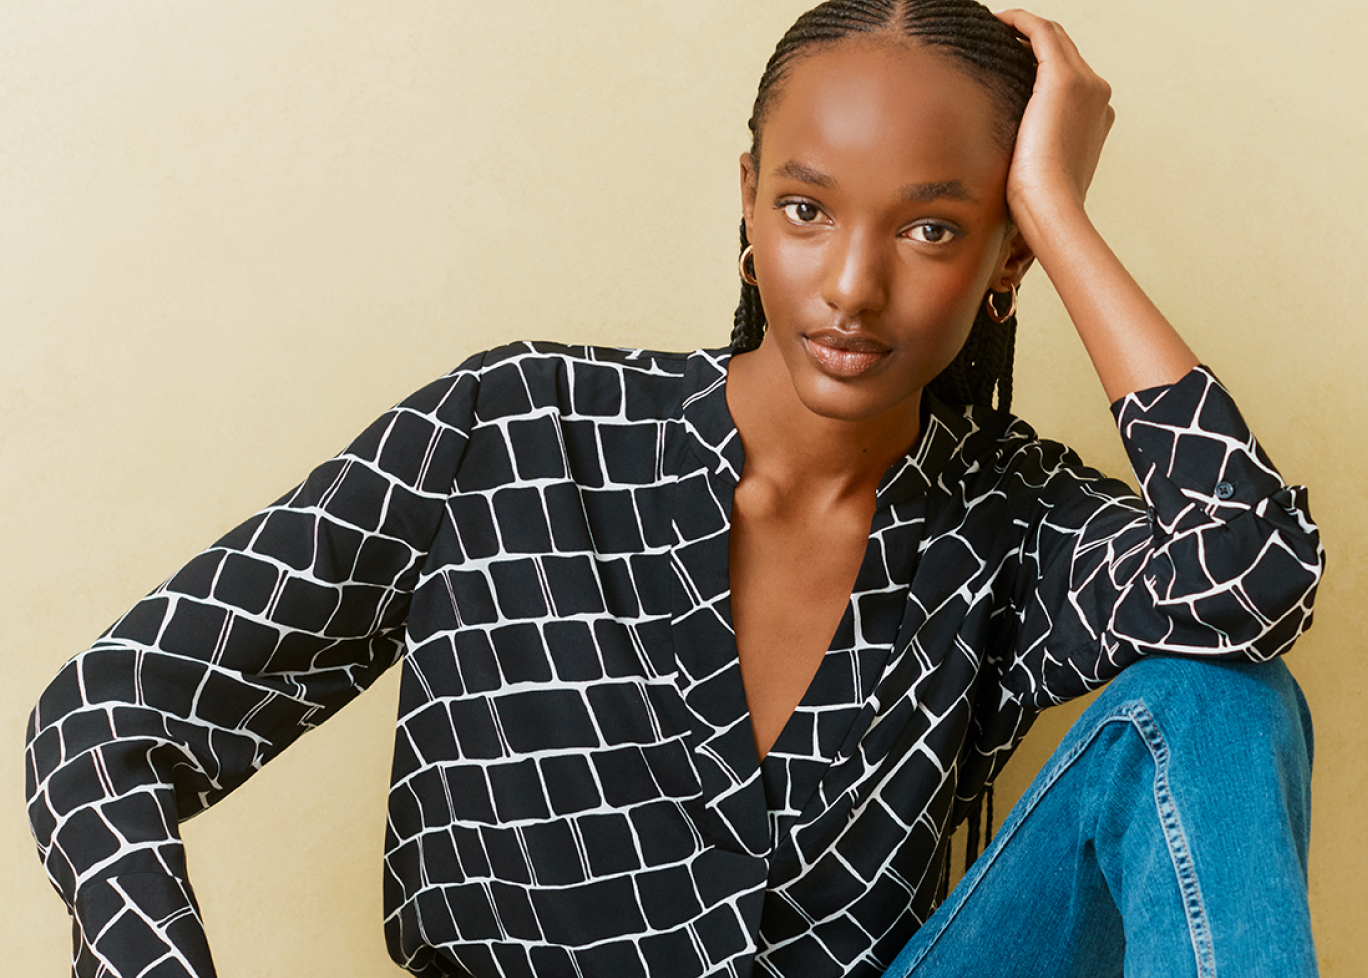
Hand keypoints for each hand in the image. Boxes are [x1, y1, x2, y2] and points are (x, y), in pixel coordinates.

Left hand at [994, 10, 1114, 229]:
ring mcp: (1086, 84)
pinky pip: (1040, 33)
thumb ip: (1033, 153)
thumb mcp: (1040, 172)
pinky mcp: (1063, 79)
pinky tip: (997, 23)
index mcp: (1096, 115)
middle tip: (997, 37)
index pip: (1068, 74)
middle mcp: (1097, 93)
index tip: (1008, 60)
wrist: (1053, 207)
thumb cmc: (1040, 203)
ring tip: (994, 30)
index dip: (1038, 62)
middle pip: (1062, 50)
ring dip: (1023, 28)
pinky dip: (1019, 22)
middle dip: (1030, 40)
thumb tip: (1008, 160)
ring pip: (1053, 38)